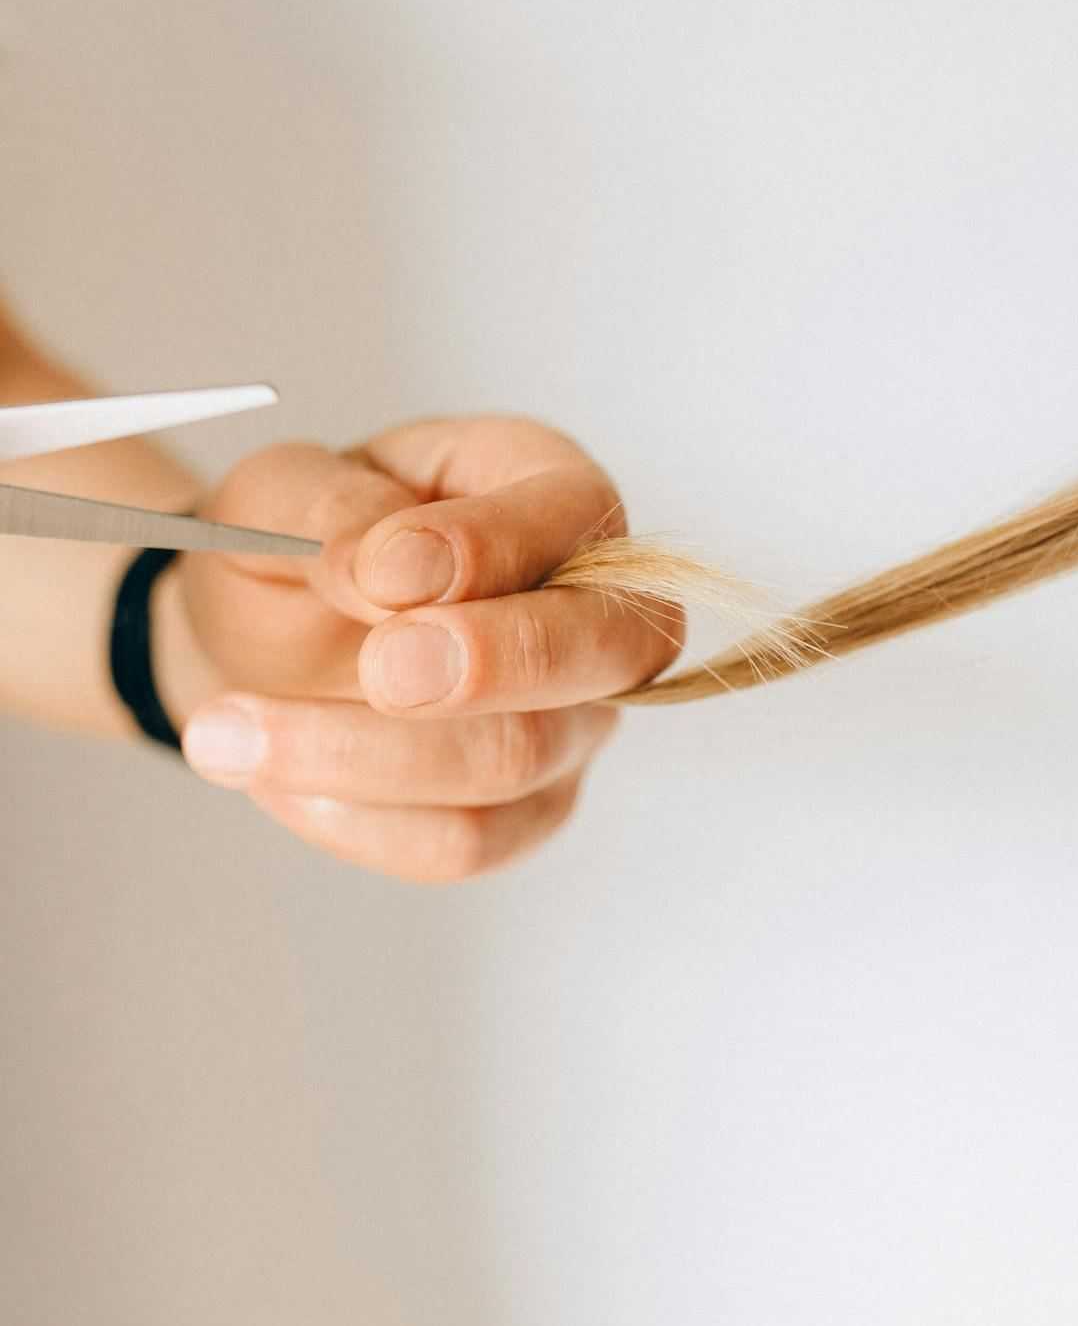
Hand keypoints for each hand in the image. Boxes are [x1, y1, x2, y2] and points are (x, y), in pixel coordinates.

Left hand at [154, 416, 683, 881]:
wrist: (252, 638)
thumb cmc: (293, 543)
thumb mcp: (281, 491)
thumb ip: (338, 511)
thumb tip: (392, 574)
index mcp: (547, 484)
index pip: (570, 515)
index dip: (488, 548)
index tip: (379, 570)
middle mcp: (589, 606)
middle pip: (604, 651)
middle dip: (487, 664)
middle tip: (379, 670)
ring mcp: (574, 719)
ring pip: (516, 758)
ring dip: (360, 753)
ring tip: (225, 731)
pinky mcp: (525, 811)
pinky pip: (462, 840)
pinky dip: (352, 818)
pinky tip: (268, 776)